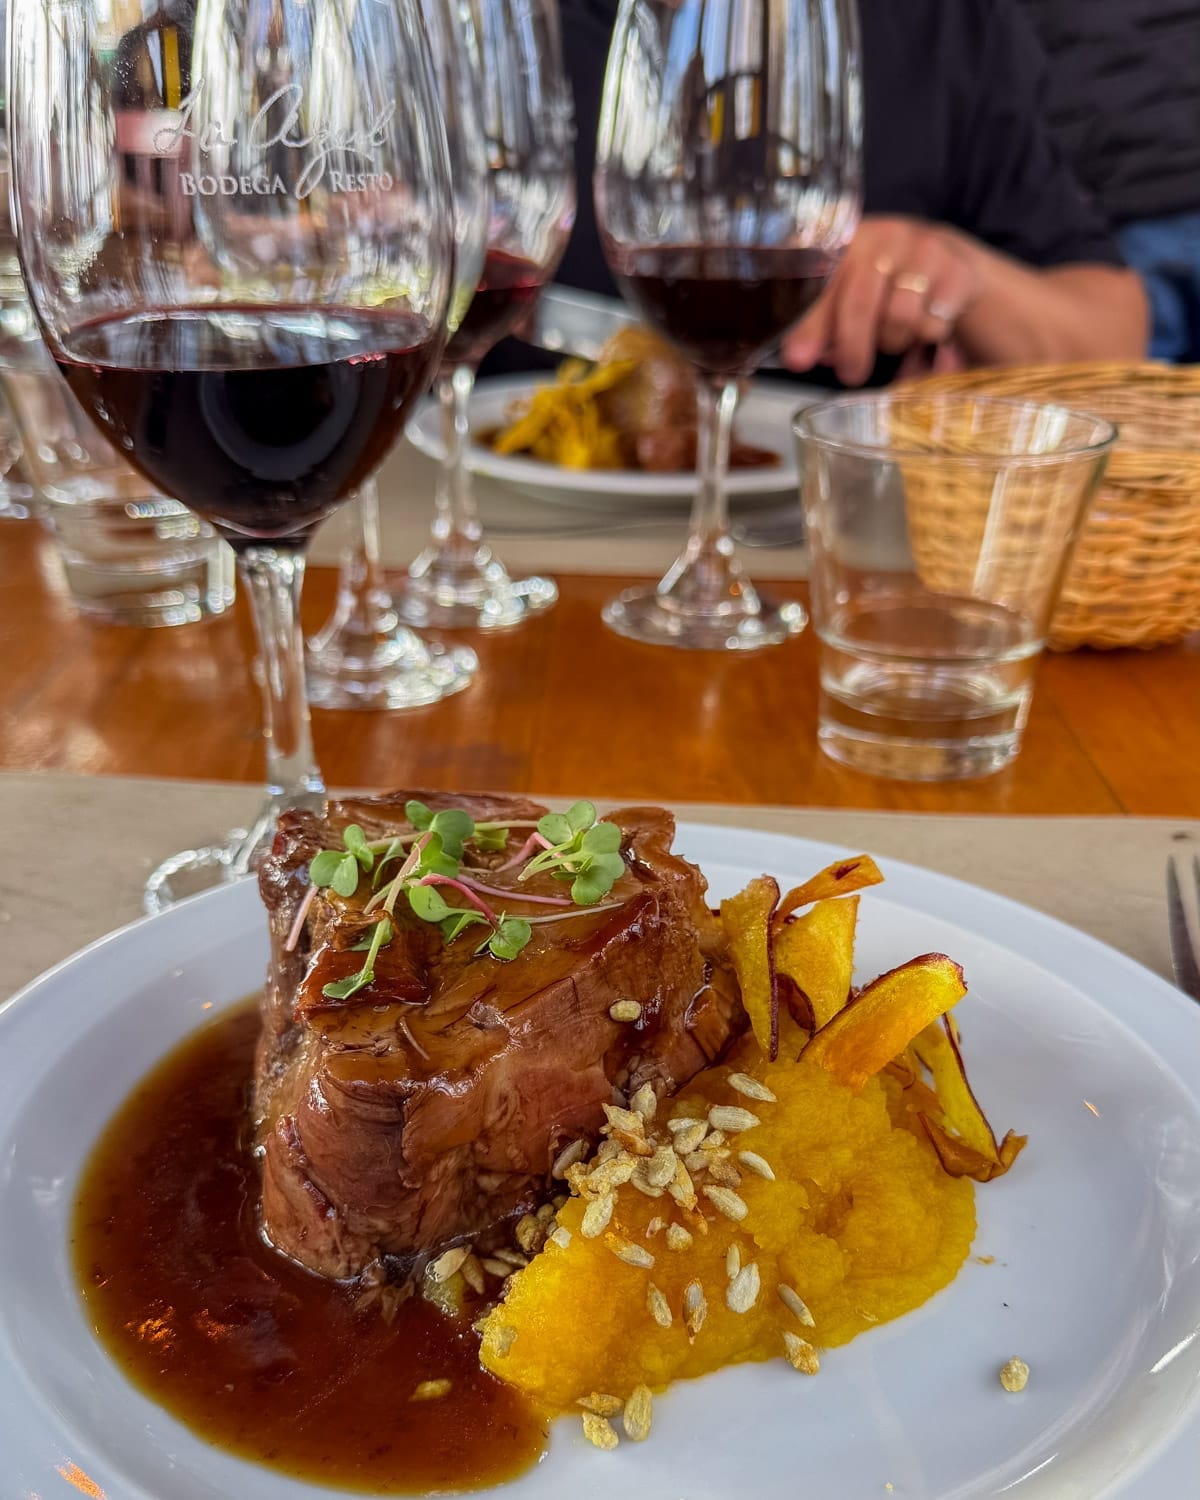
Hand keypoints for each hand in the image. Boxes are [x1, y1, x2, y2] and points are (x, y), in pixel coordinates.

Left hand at [783, 217, 983, 384]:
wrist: (951, 263)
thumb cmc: (886, 287)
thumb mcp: (850, 296)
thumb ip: (821, 323)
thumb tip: (799, 357)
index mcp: (848, 241)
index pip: (823, 282)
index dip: (810, 324)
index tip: (798, 360)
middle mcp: (886, 236)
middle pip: (861, 300)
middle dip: (852, 347)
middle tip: (851, 375)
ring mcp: (925, 249)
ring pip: (900, 316)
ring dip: (892, 340)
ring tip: (892, 338)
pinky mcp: (958, 270)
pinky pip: (934, 322)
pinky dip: (926, 336)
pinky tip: (925, 327)